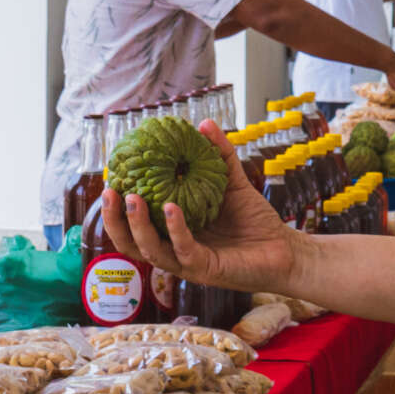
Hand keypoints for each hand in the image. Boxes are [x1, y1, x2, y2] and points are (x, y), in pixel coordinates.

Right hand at [102, 122, 305, 294]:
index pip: (134, 225)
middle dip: (115, 220)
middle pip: (130, 243)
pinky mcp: (206, 269)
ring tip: (133, 199)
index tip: (110, 180)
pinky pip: (184, 250)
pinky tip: (172, 209)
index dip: (116, 208)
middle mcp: (174, 250)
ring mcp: (188, 263)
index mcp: (172, 233)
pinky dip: (175, 229)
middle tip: (109, 192)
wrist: (285, 249)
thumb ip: (218, 156)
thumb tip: (203, 124)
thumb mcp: (232, 184)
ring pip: (151, 250)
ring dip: (138, 226)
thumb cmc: (255, 221)